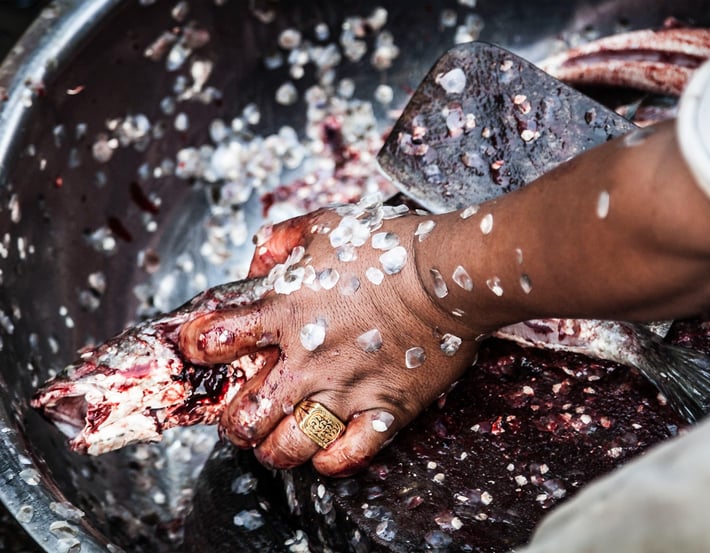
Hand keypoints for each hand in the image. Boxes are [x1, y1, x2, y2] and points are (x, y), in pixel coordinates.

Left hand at [178, 199, 480, 475]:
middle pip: (244, 417)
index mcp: (286, 311)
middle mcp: (307, 360)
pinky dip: (329, 460)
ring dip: (274, 448)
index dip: (199, 346)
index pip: (214, 338)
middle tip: (244, 412)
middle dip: (235, 421)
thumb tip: (258, 257)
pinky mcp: (385, 411)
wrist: (448, 275)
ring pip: (287, 447)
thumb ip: (283, 238)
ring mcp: (346, 391)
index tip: (205, 348)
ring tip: (278, 437)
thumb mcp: (327, 225)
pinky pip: (346, 456)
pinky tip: (324, 449)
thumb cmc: (389, 247)